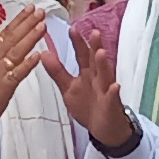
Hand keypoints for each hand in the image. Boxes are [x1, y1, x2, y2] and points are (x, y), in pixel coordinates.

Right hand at [0, 6, 49, 131]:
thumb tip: (5, 43)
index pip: (6, 33)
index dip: (19, 20)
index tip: (30, 8)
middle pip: (12, 38)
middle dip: (28, 23)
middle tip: (40, 11)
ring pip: (16, 51)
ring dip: (30, 38)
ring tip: (42, 25)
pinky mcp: (3, 87)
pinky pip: (17, 73)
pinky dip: (27, 64)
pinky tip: (37, 55)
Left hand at [56, 33, 137, 150]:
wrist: (104, 129)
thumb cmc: (88, 106)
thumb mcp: (68, 88)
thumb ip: (57, 71)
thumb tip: (44, 53)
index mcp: (87, 74)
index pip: (82, 55)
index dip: (78, 42)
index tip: (72, 28)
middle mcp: (98, 79)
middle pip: (96, 61)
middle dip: (95, 47)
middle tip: (94, 32)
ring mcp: (105, 91)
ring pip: (105, 76)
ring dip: (103, 65)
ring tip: (101, 52)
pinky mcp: (111, 105)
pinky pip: (112, 98)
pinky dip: (113, 92)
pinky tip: (115, 86)